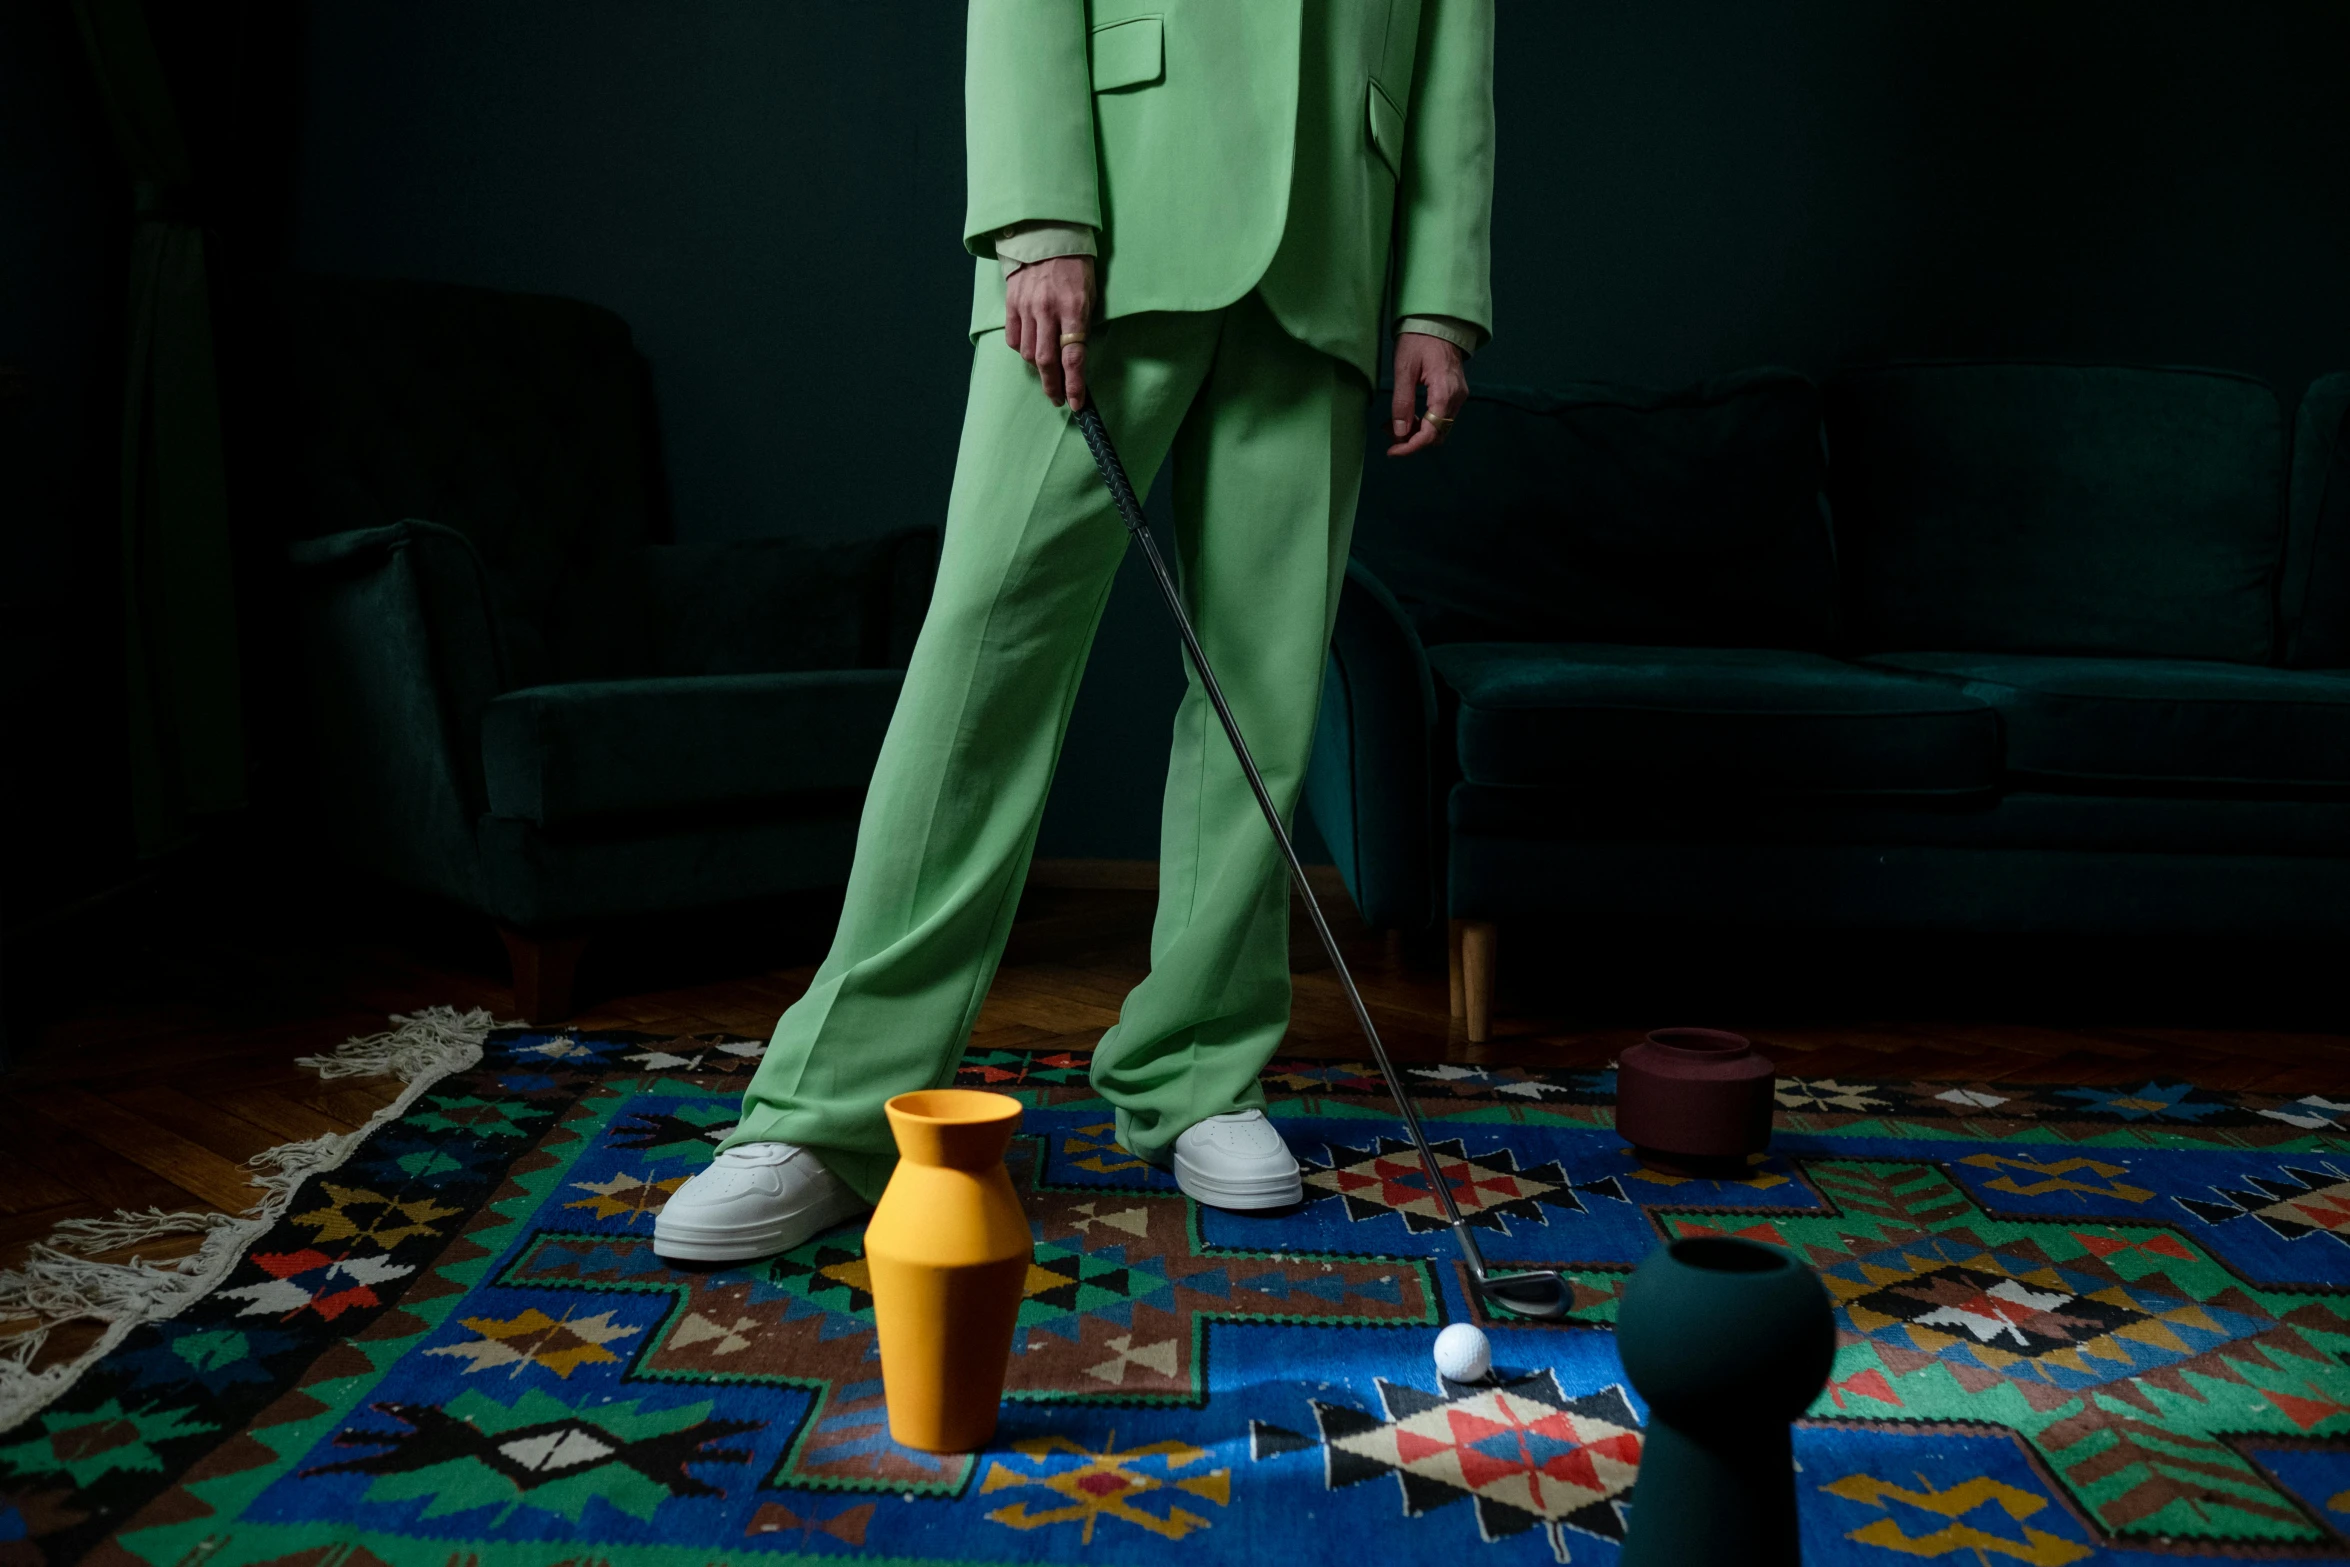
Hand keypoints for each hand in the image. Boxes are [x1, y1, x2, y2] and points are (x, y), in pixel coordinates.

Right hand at [1005, 254, 1096, 409]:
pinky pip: (1014, 338)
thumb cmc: (1075, 266)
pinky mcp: (1012, 304)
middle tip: (1058, 399)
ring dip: (1039, 369)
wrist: (1046, 236)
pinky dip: (1023, 350)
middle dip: (1053, 386)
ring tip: (1047, 373)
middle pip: (1045, 361)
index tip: (1076, 403)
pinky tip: (1031, 350)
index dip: (1074, 384)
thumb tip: (1075, 356)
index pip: (1072, 356)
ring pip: (1028, 353)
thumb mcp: (1090, 294)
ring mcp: (1027, 307)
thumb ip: (1083, 324)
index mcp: (1073, 308)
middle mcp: (1048, 310)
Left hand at [1387, 332, 1467, 456]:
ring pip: (1439, 428)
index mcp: (1444, 393)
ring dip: (1416, 431)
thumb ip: (1402, 403)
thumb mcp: (1404, 370)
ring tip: (1393, 422)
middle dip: (1412, 439)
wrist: (1438, 321)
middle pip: (1436, 435)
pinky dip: (1424, 422)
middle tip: (1388, 429)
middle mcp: (1457, 398)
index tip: (1392, 451)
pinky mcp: (1455, 393)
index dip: (1410, 447)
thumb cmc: (1418, 339)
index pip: (1430, 433)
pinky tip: (1407, 414)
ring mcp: (1458, 396)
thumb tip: (1400, 433)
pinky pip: (1441, 417)